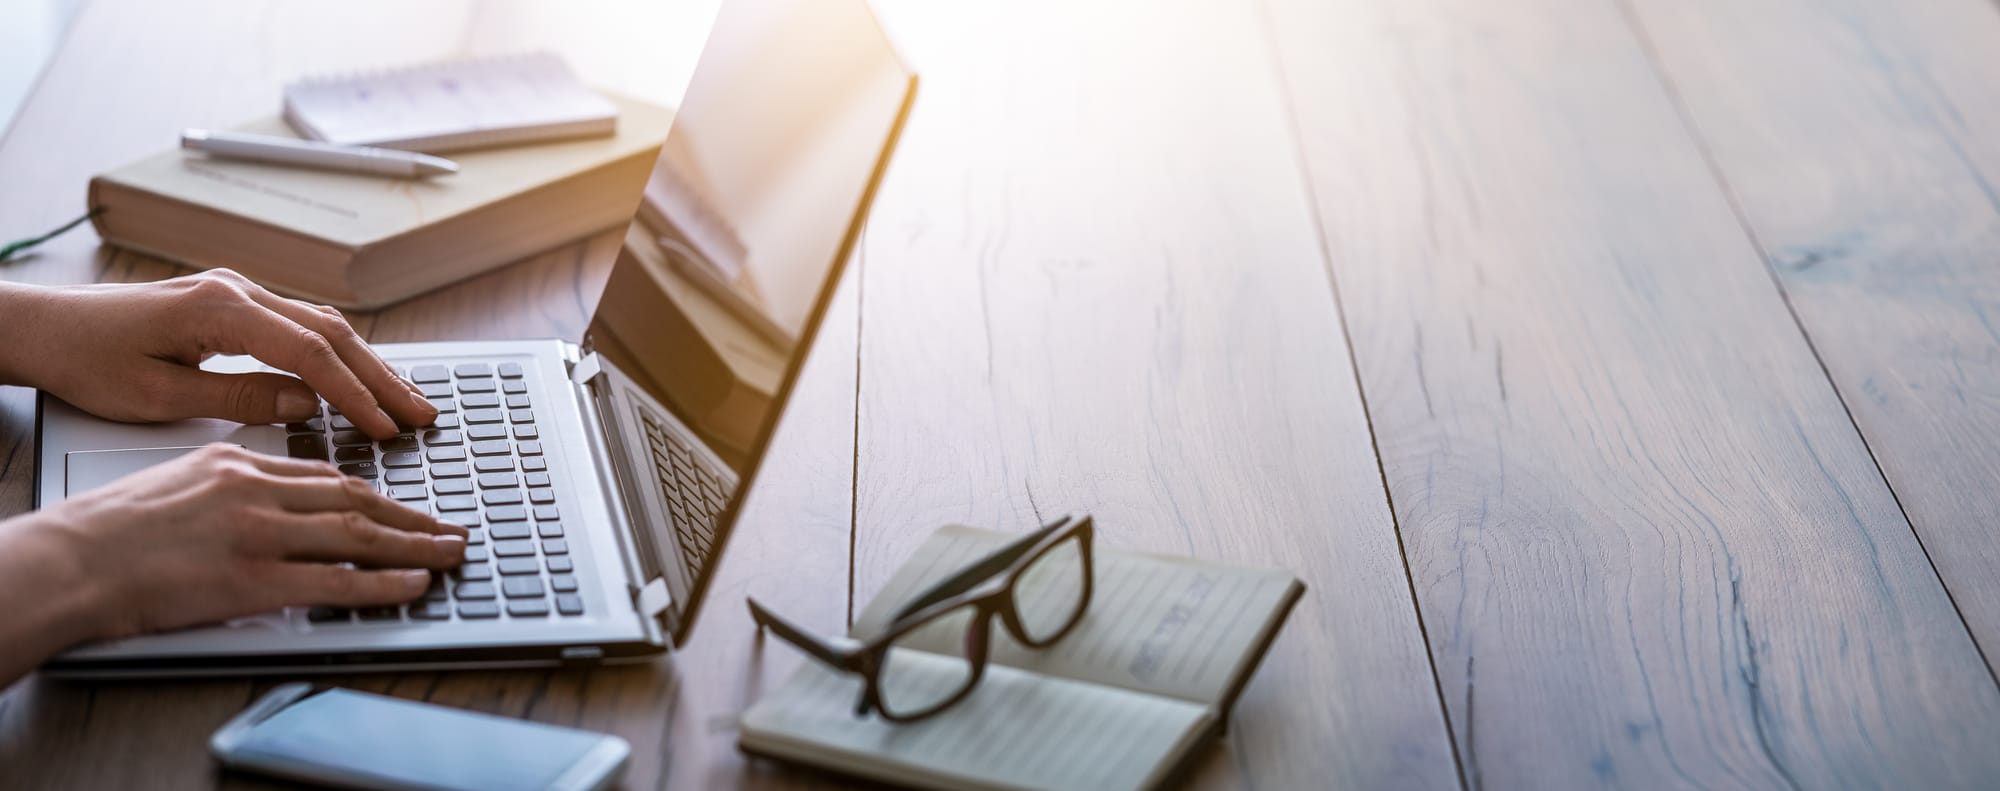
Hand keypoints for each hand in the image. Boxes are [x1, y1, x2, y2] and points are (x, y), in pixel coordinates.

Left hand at [0, 269, 434, 438]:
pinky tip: (361, 377)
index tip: (385, 428)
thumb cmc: (88, 363)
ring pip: (323, 325)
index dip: (353, 394)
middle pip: (331, 332)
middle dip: (381, 377)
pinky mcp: (234, 304)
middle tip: (421, 414)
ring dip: (368, 364)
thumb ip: (237, 399)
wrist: (47, 328)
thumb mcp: (158, 396)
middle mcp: (237, 291)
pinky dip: (340, 354)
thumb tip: (304, 406)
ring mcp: (238, 293)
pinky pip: (302, 326)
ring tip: (405, 401)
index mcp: (219, 310)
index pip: (309, 353)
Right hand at [19, 444, 466, 641]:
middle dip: (410, 515)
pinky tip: (414, 584)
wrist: (71, 560)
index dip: (373, 491)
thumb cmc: (109, 529)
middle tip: (448, 526)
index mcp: (238, 464)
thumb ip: (230, 480)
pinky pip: (336, 582)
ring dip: (414, 545)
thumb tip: (269, 490)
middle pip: (355, 498)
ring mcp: (260, 534)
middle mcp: (257, 491)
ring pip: (357, 534)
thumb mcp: (178, 478)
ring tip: (449, 553)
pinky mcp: (254, 579)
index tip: (403, 504)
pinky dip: (383, 583)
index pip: (324, 473)